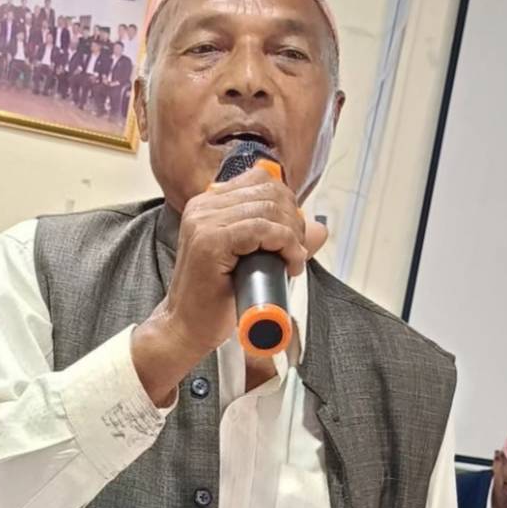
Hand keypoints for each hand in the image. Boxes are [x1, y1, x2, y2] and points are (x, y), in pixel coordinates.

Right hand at [131, 166, 326, 404]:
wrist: (187, 327)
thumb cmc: (216, 298)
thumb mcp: (254, 260)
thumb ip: (284, 240)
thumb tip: (319, 229)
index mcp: (209, 204)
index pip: (260, 180)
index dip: (287, 204)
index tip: (293, 235)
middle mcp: (203, 206)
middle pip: (269, 192)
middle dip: (294, 220)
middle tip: (295, 250)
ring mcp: (203, 222)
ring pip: (268, 209)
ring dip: (292, 235)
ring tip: (291, 261)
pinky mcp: (209, 241)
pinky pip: (260, 228)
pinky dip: (284, 244)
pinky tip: (289, 264)